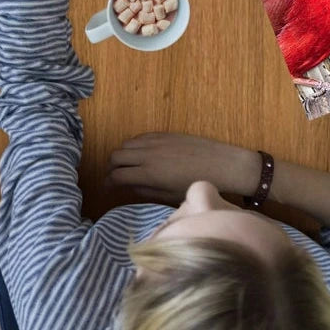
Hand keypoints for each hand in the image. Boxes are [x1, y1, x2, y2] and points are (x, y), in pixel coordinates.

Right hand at [105, 133, 258, 202]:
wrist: (222, 165)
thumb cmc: (199, 186)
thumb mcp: (171, 196)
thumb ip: (147, 191)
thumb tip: (130, 187)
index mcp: (150, 174)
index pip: (117, 175)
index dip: (108, 183)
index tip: (108, 188)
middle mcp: (148, 155)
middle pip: (115, 156)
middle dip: (111, 168)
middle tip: (115, 177)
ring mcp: (154, 141)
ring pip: (125, 144)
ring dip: (121, 156)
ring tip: (127, 166)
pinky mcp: (162, 133)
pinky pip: (139, 137)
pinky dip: (133, 146)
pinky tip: (140, 155)